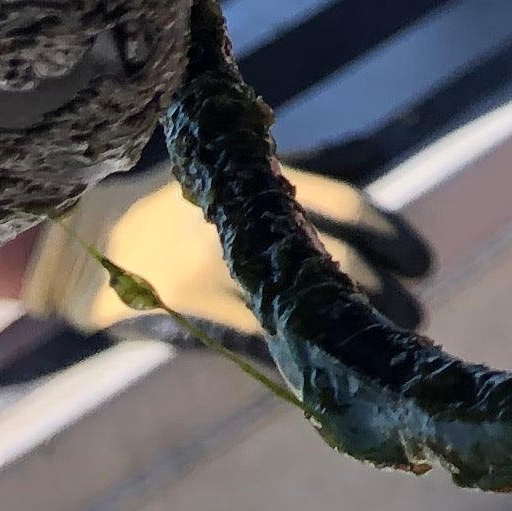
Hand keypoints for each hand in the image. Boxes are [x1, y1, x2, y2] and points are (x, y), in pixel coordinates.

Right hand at [25, 161, 428, 337]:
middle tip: (416, 315)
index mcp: (258, 179)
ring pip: (304, 304)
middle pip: (335, 261)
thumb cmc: (177, 199)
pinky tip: (331, 366)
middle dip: (384, 293)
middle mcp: (242, 219)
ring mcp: (214, 267)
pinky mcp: (190, 309)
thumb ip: (310, 163)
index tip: (425, 262)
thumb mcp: (237, 168)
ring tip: (389, 343)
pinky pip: (260, 336)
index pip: (345, 204)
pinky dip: (300, 350)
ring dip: (353, 328)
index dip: (391, 234)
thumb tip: (382, 143)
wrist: (86, 239)